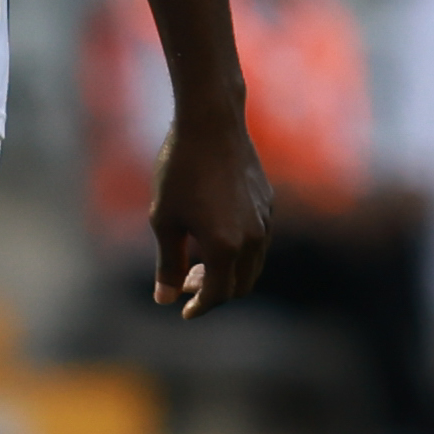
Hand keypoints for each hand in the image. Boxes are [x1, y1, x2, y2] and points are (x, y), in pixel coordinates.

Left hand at [150, 111, 271, 320]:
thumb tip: (165, 298)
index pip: (218, 295)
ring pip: (253, 264)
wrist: (210, 123)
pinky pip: (259, 240)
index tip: (183, 310)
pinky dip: (239, 250)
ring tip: (199, 261)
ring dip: (229, 272)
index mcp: (227, 247)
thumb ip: (167, 264)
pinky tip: (214, 233)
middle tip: (186, 283)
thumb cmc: (180, 170)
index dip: (199, 307)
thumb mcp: (164, 220)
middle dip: (214, 292)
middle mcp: (254, 239)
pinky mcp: (268, 202)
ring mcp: (265, 220)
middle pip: (240, 286)